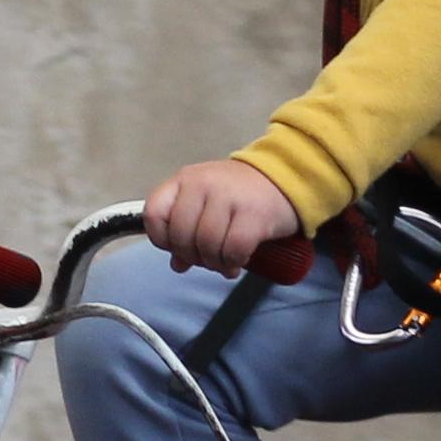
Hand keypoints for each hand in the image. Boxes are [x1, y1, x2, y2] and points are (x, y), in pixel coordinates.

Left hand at [144, 158, 303, 276]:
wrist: (286, 176)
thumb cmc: (242, 192)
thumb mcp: (207, 203)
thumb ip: (187, 229)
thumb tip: (176, 264)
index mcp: (185, 179)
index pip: (154, 214)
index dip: (162, 239)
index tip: (178, 248)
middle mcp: (203, 184)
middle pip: (181, 236)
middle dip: (193, 256)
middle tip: (208, 259)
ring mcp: (228, 197)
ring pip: (206, 245)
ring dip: (215, 262)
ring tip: (225, 261)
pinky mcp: (253, 213)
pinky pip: (232, 249)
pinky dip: (233, 261)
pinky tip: (239, 260)